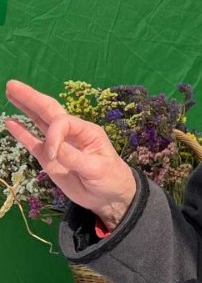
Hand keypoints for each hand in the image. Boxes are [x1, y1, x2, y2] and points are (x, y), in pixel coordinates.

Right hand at [4, 80, 136, 228]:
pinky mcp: (50, 159)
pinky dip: (22, 133)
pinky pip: (33, 143)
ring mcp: (59, 145)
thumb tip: (52, 149)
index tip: (52, 155)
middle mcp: (71, 133)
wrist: (111, 197)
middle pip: (49, 110)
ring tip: (10, 92)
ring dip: (25, 107)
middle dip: (31, 97)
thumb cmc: (111, 179)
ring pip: (40, 122)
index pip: (62, 123)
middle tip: (12, 85)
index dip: (53, 135)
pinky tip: (10, 122)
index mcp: (86, 131)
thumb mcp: (97, 169)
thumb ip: (74, 158)